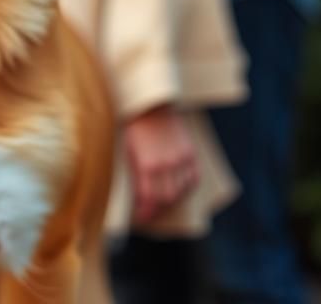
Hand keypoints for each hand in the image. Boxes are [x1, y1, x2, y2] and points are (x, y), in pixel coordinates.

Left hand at [123, 105, 199, 227]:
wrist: (149, 102)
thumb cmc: (132, 125)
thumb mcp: (127, 150)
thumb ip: (135, 174)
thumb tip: (137, 196)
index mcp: (146, 165)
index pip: (149, 200)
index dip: (145, 213)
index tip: (141, 218)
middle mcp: (165, 164)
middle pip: (166, 199)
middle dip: (158, 209)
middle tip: (150, 212)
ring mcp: (180, 158)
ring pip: (181, 191)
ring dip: (172, 200)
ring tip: (163, 202)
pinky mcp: (189, 151)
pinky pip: (193, 177)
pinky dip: (187, 187)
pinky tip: (179, 189)